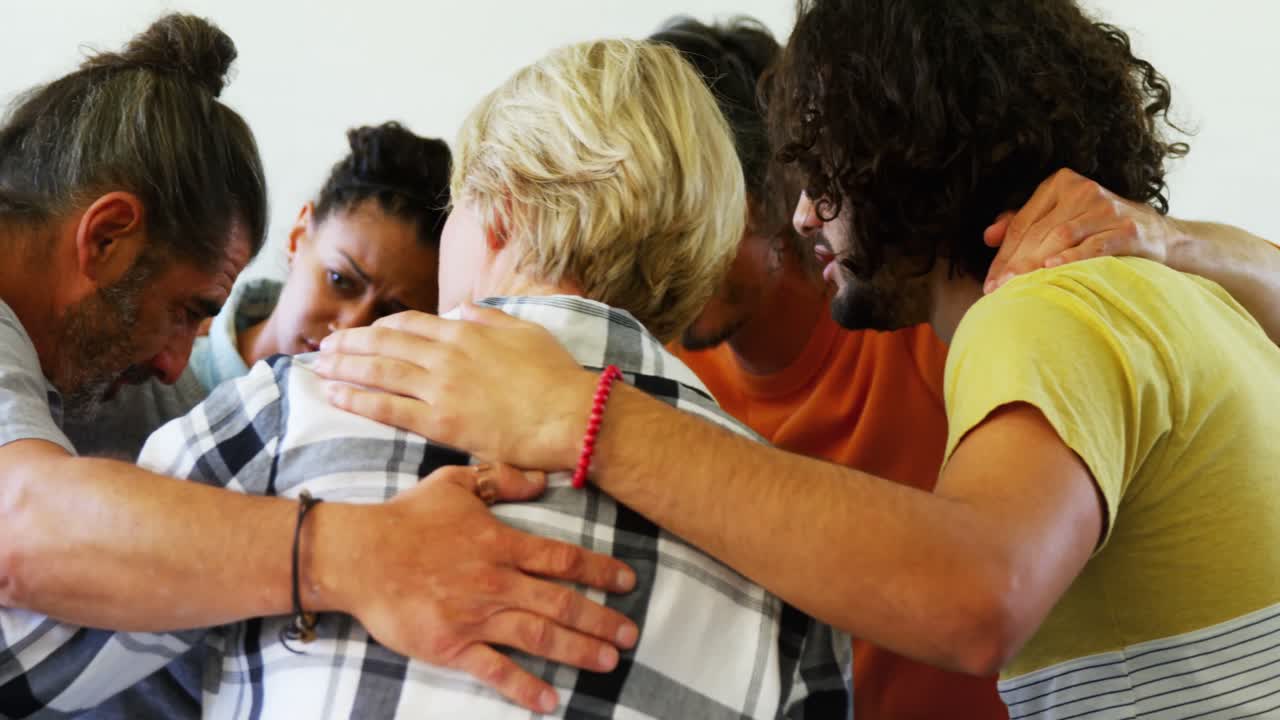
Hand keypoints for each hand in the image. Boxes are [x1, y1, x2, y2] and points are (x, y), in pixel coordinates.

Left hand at [313, 305, 593, 470]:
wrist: (570, 414)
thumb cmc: (556, 376)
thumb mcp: (526, 332)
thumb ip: (491, 317)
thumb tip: (465, 309)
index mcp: (466, 332)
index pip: (412, 324)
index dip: (382, 327)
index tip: (365, 332)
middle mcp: (447, 354)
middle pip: (385, 343)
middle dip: (351, 343)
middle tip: (327, 346)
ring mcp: (440, 387)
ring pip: (379, 371)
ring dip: (344, 367)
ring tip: (320, 367)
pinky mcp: (440, 421)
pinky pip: (388, 408)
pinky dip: (357, 400)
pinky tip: (335, 396)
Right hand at [314, 463, 638, 713]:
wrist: (359, 556)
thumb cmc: (406, 518)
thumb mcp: (455, 482)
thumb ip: (502, 479)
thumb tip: (544, 479)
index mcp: (500, 543)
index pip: (562, 559)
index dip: (599, 571)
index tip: (628, 581)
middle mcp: (495, 582)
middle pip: (560, 603)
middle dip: (601, 619)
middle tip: (632, 633)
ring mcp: (475, 616)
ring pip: (538, 636)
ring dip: (578, 649)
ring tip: (609, 661)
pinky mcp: (451, 646)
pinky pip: (495, 670)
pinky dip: (524, 687)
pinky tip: (549, 701)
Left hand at [982, 168, 1186, 292]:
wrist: (1157, 235)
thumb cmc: (1098, 229)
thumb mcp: (1060, 217)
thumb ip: (1025, 223)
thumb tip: (988, 236)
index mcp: (1060, 184)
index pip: (1023, 223)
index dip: (1004, 254)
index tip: (991, 281)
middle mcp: (1082, 190)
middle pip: (1039, 231)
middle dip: (1015, 264)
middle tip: (999, 290)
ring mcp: (1106, 208)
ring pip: (1061, 237)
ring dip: (1035, 264)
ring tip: (1018, 287)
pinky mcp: (1127, 228)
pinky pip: (1093, 245)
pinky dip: (1071, 257)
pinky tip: (1052, 269)